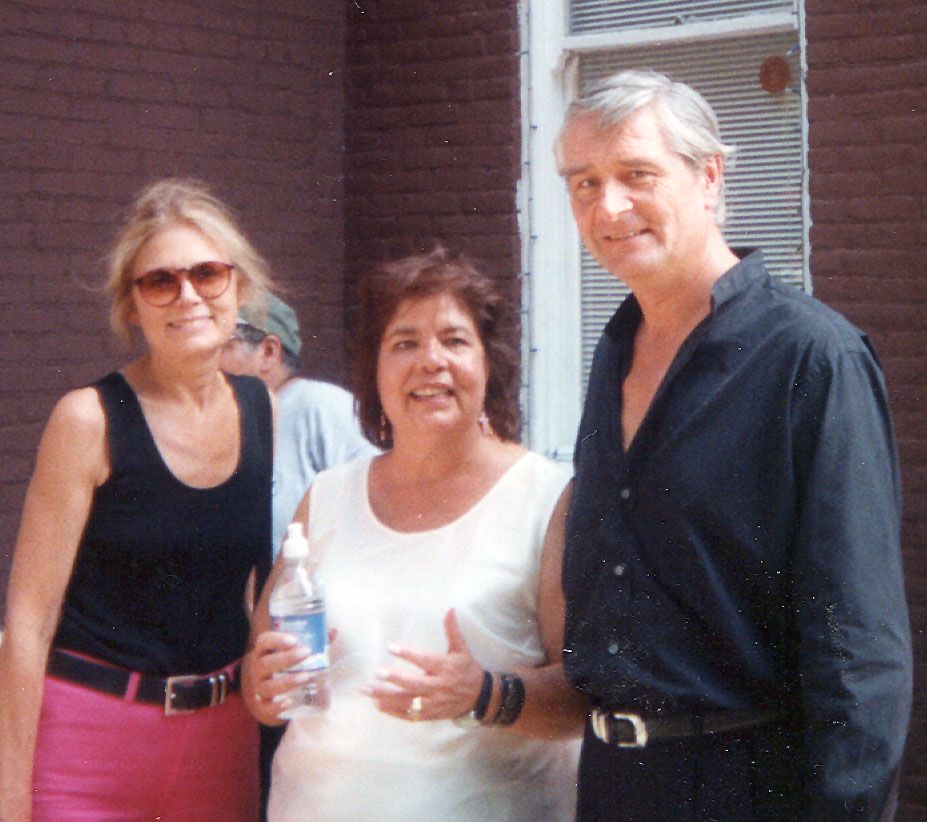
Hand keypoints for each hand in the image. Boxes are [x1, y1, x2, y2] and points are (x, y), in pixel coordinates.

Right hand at [242, 630, 311, 725]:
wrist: (275, 693)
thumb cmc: (288, 666)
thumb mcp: (297, 653)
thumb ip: (314, 643)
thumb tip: (333, 632)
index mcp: (264, 652)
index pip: (264, 642)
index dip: (276, 640)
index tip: (294, 640)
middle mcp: (258, 669)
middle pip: (265, 663)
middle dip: (286, 658)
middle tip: (306, 653)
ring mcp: (260, 688)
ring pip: (267, 686)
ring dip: (287, 681)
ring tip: (305, 676)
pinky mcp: (264, 706)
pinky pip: (268, 707)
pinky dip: (278, 705)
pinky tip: (291, 700)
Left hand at [365, 609, 483, 721]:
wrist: (479, 698)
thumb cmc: (466, 670)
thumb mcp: (462, 649)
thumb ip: (453, 630)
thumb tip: (450, 609)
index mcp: (445, 667)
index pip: (425, 660)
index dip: (408, 654)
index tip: (391, 647)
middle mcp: (438, 686)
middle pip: (414, 684)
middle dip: (395, 679)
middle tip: (377, 672)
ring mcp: (433, 703)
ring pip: (407, 701)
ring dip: (386, 696)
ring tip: (367, 689)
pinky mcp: (429, 715)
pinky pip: (409, 715)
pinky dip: (392, 711)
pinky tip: (377, 704)